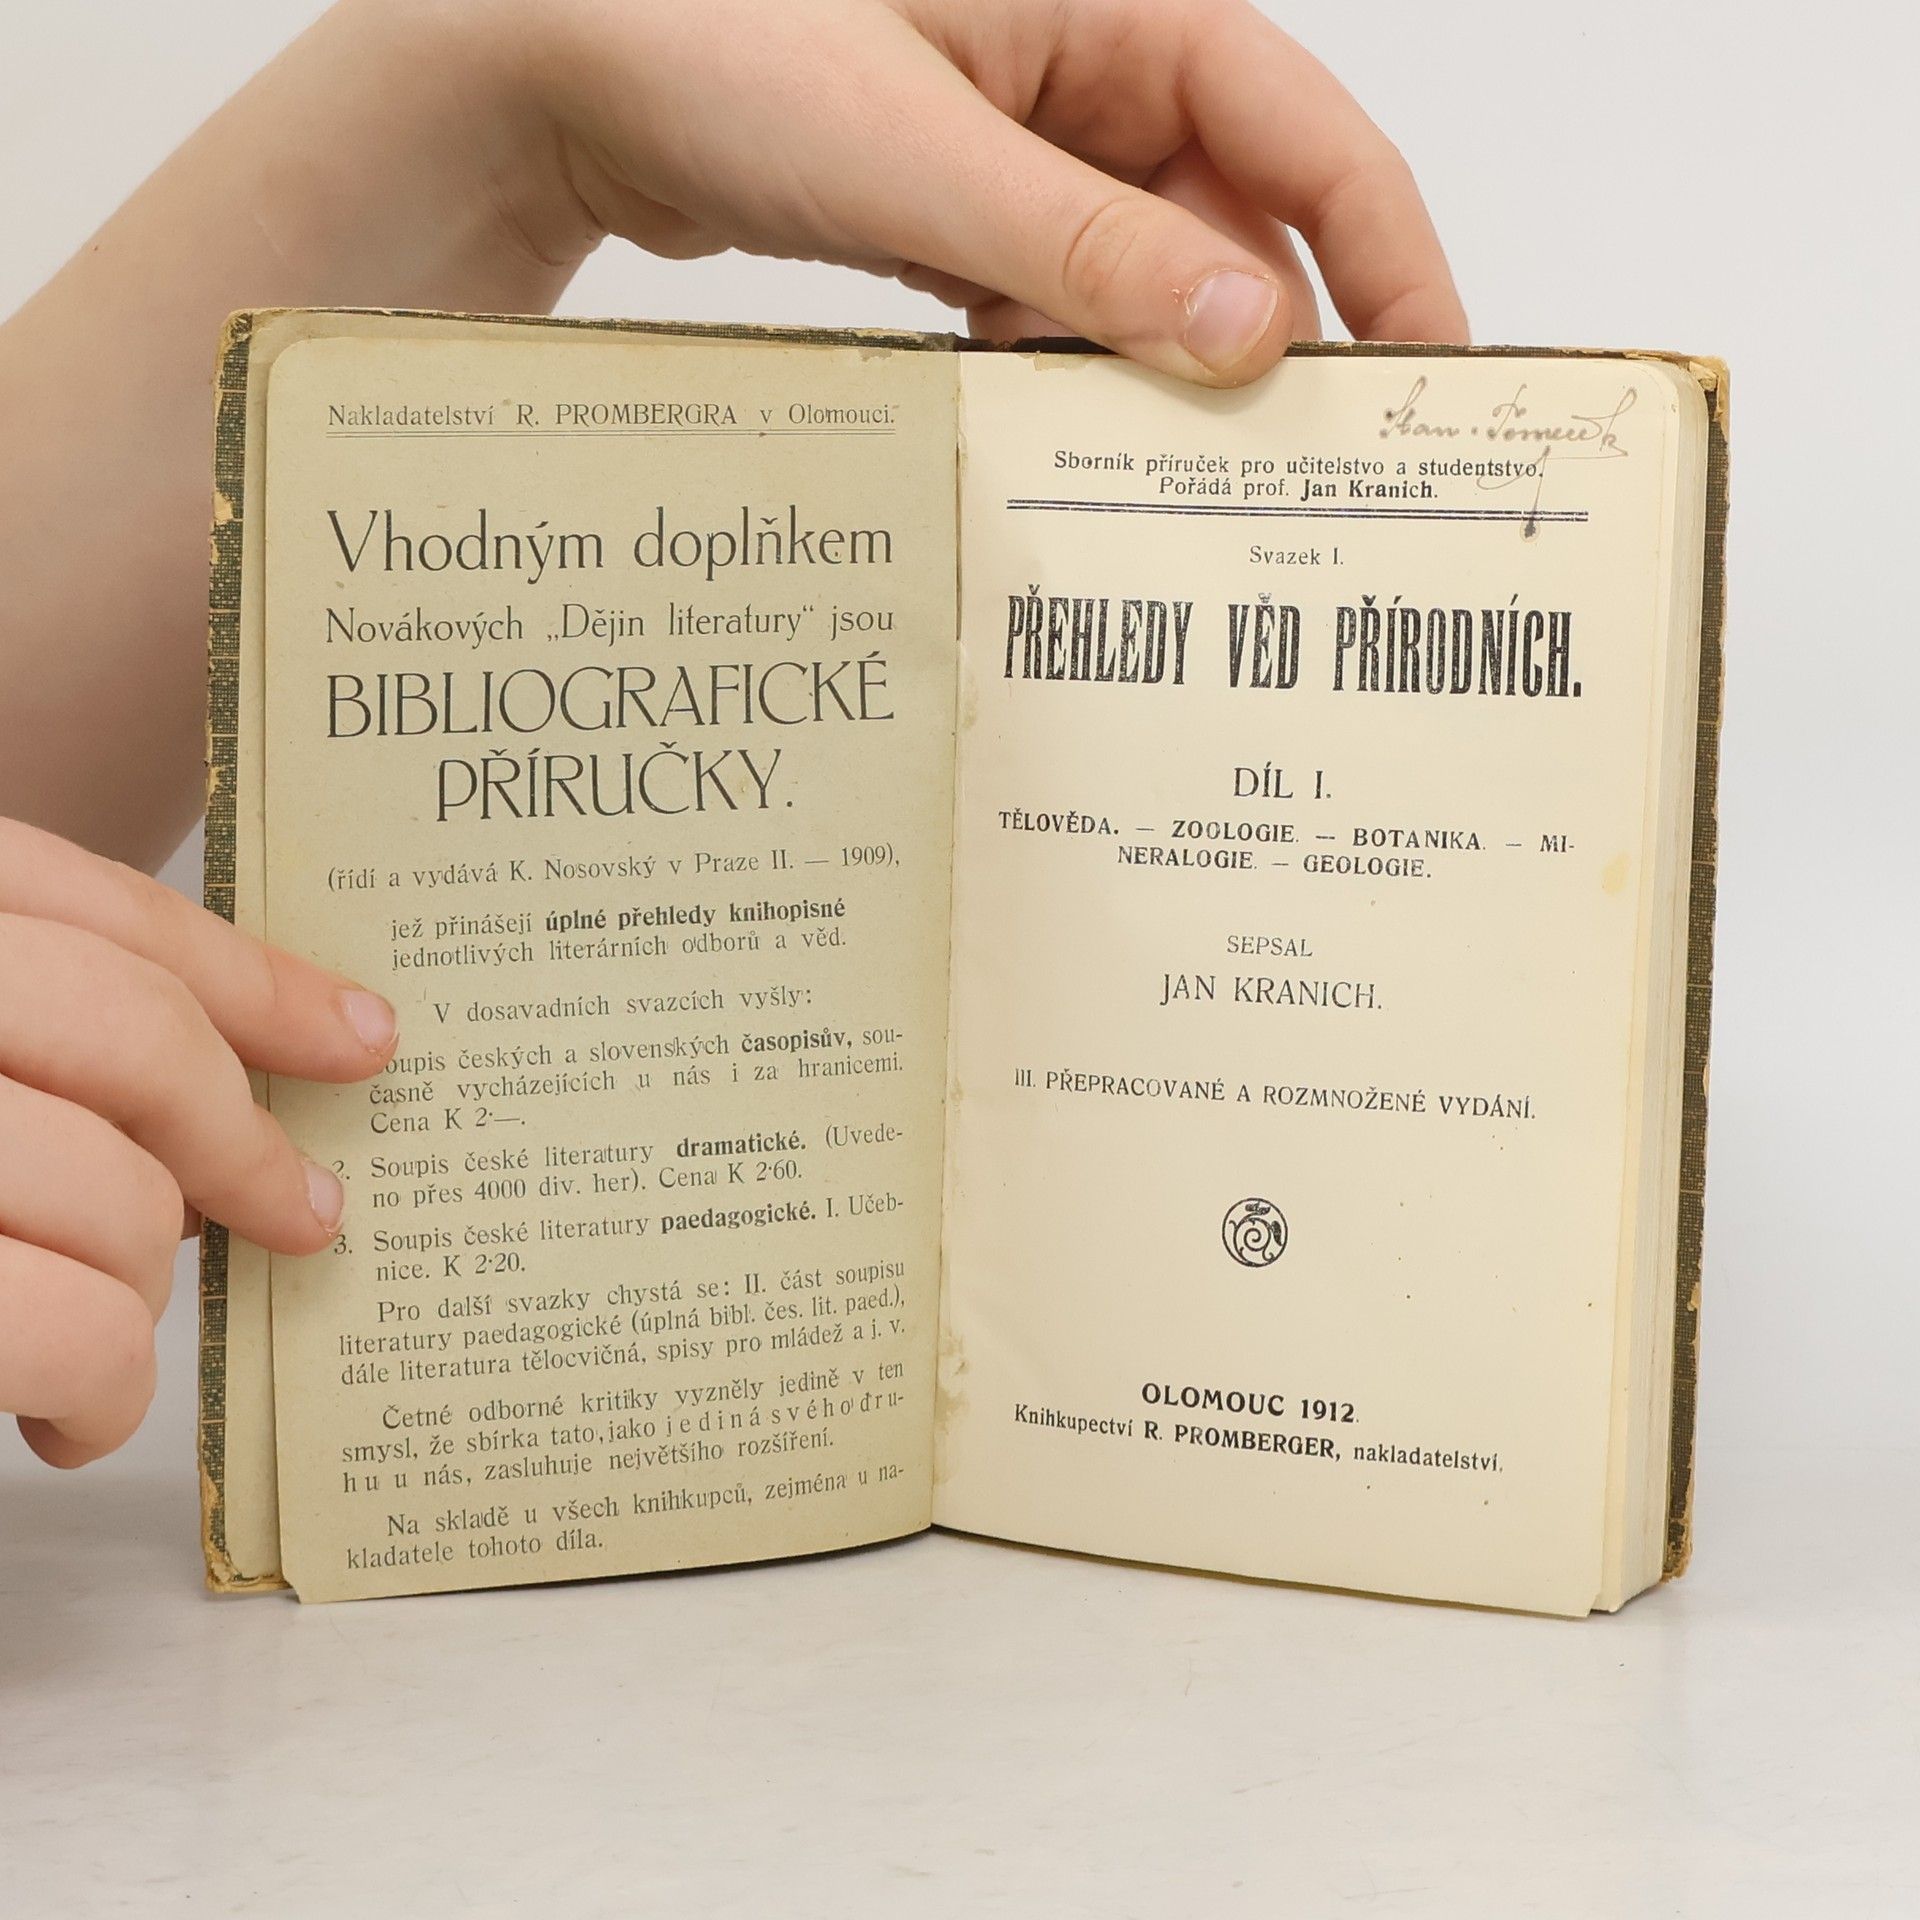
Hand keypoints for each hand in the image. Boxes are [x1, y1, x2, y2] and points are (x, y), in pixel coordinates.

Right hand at [0, 821, 395, 1466]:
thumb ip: (22, 1051)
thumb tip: (236, 1076)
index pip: (75, 902)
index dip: (240, 971)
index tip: (355, 1033)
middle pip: (120, 1032)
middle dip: (237, 1134)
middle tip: (300, 1209)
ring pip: (114, 1195)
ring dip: (142, 1292)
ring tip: (101, 1344)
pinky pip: (70, 1331)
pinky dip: (101, 1390)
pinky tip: (68, 1416)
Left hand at [481, 0, 1465, 382]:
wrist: (547, 66)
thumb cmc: (705, 36)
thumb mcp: (916, 151)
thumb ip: (1085, 248)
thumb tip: (1245, 328)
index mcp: (1113, 7)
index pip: (1306, 131)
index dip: (1385, 253)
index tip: (1428, 377)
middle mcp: (1082, 71)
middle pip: (1232, 220)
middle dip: (1259, 343)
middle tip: (1288, 478)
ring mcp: (1017, 145)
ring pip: (1139, 278)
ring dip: (1146, 375)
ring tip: (1157, 478)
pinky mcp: (955, 210)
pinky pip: (1048, 303)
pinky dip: (1054, 372)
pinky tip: (1042, 434)